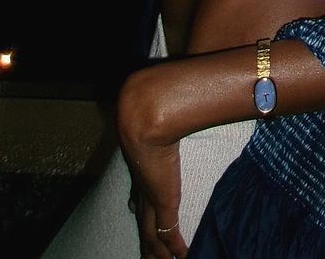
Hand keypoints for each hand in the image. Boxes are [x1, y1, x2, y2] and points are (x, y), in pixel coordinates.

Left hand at [118, 65, 187, 257]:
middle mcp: (142, 182)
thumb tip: (184, 83)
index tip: (142, 210)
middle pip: (144, 219)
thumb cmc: (156, 101)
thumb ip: (172, 101)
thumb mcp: (162, 106)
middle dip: (148, 238)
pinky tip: (181, 257)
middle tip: (151, 253)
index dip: (142, 204)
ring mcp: (151, 194)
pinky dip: (174, 248)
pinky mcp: (163, 200)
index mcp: (141, 162)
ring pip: (153, 233)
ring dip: (158, 251)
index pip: (140, 191)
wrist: (148, 109)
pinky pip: (168, 233)